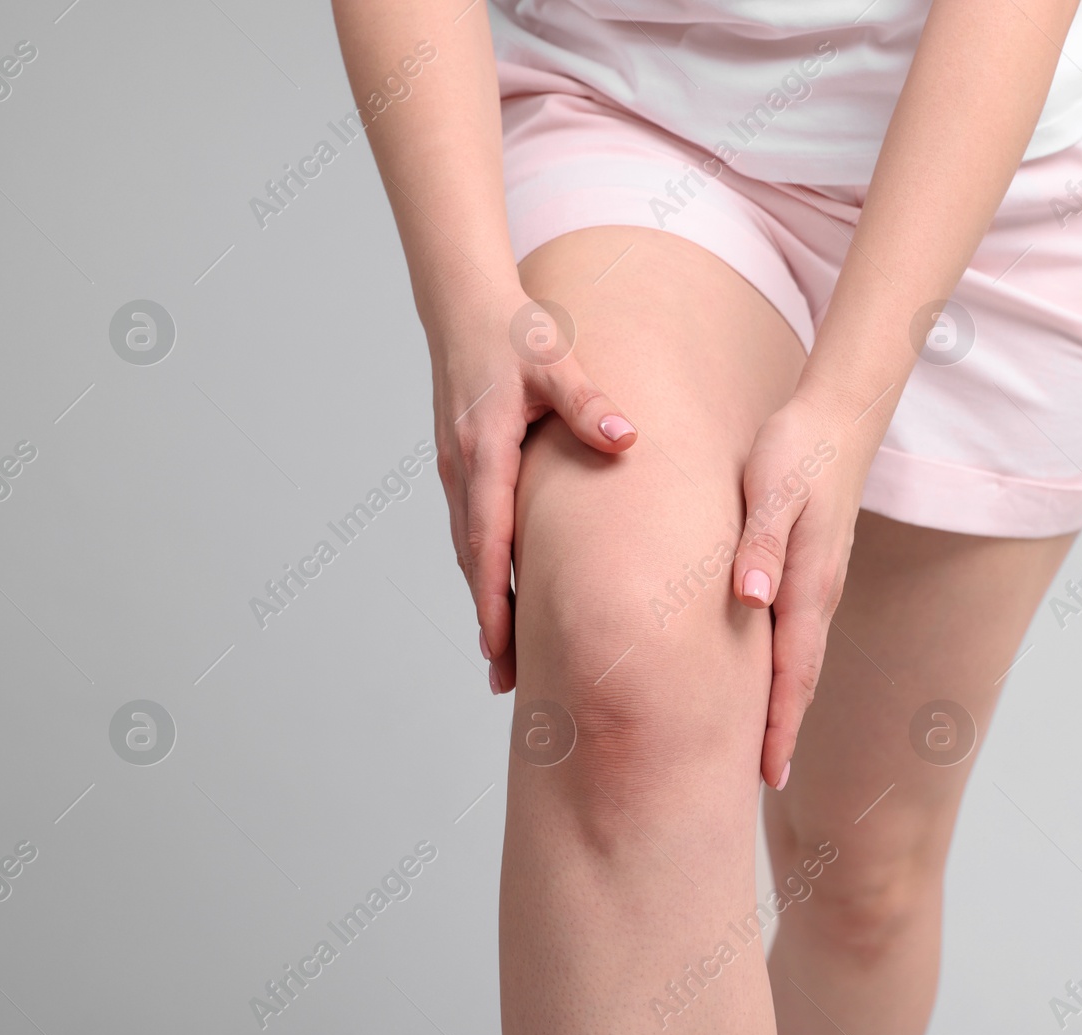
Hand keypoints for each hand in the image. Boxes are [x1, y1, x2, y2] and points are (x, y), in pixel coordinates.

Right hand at [431, 287, 638, 693]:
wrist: (464, 305)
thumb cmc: (513, 333)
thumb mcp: (555, 362)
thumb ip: (589, 404)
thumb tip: (625, 439)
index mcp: (483, 454)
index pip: (488, 543)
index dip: (494, 601)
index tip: (502, 649)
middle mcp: (461, 472)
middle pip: (473, 564)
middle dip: (488, 623)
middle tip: (507, 681)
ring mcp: (456, 473)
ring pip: (469, 553)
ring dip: (484, 604)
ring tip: (505, 658)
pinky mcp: (461, 469)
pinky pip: (472, 533)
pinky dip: (484, 572)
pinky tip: (504, 597)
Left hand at [730, 389, 880, 789]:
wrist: (837, 416)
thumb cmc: (797, 448)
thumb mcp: (771, 489)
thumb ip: (761, 544)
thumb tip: (752, 601)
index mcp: (808, 584)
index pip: (793, 672)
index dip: (779, 726)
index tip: (766, 775)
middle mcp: (819, 594)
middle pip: (801, 680)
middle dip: (783, 733)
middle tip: (762, 785)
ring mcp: (819, 585)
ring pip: (800, 661)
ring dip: (786, 707)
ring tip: (763, 749)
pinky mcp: (811, 571)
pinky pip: (797, 636)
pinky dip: (784, 672)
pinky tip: (768, 681)